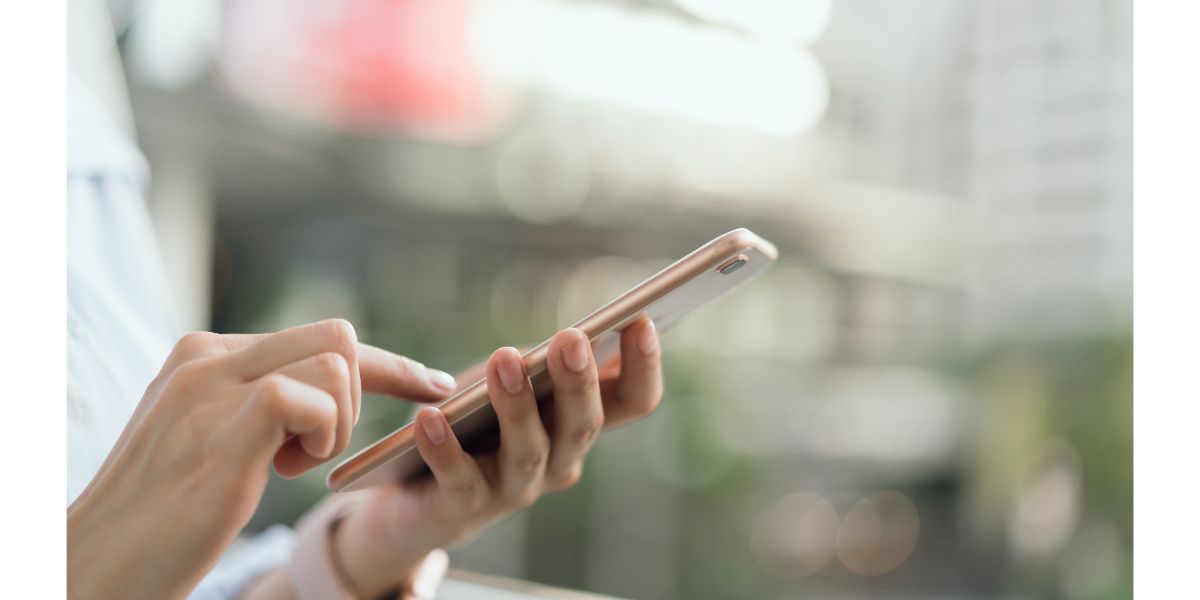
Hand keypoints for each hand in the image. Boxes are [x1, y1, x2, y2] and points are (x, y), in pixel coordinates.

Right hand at [67, 319, 455, 599]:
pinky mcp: (223, 425)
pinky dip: (323, 433)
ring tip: (289, 465)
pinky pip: (312, 395)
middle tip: (317, 454)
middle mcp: (208, 356)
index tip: (434, 386)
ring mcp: (212, 385)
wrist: (100, 562)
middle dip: (364, 394)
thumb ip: (258, 404)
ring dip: (339, 421)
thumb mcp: (212, 439)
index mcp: (206, 354)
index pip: (317, 338)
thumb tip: (325, 394)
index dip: (388, 365)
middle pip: (336, 337)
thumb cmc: (163, 514)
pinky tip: (286, 468)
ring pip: (335, 360)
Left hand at [332, 318, 661, 598]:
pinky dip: (445, 448)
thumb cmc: (475, 421)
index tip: (642, 320)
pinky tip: (430, 416)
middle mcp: (560, 462)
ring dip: (517, 404)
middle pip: (584, 426)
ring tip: (503, 358)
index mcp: (579, 424)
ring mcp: (515, 489)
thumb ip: (541, 362)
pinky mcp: (463, 507)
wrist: (416, 496)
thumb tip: (575, 331)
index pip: (634, 401)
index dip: (644, 365)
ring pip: (528, 452)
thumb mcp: (511, 382)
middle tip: (571, 337)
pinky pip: (460, 478)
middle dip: (578, 380)